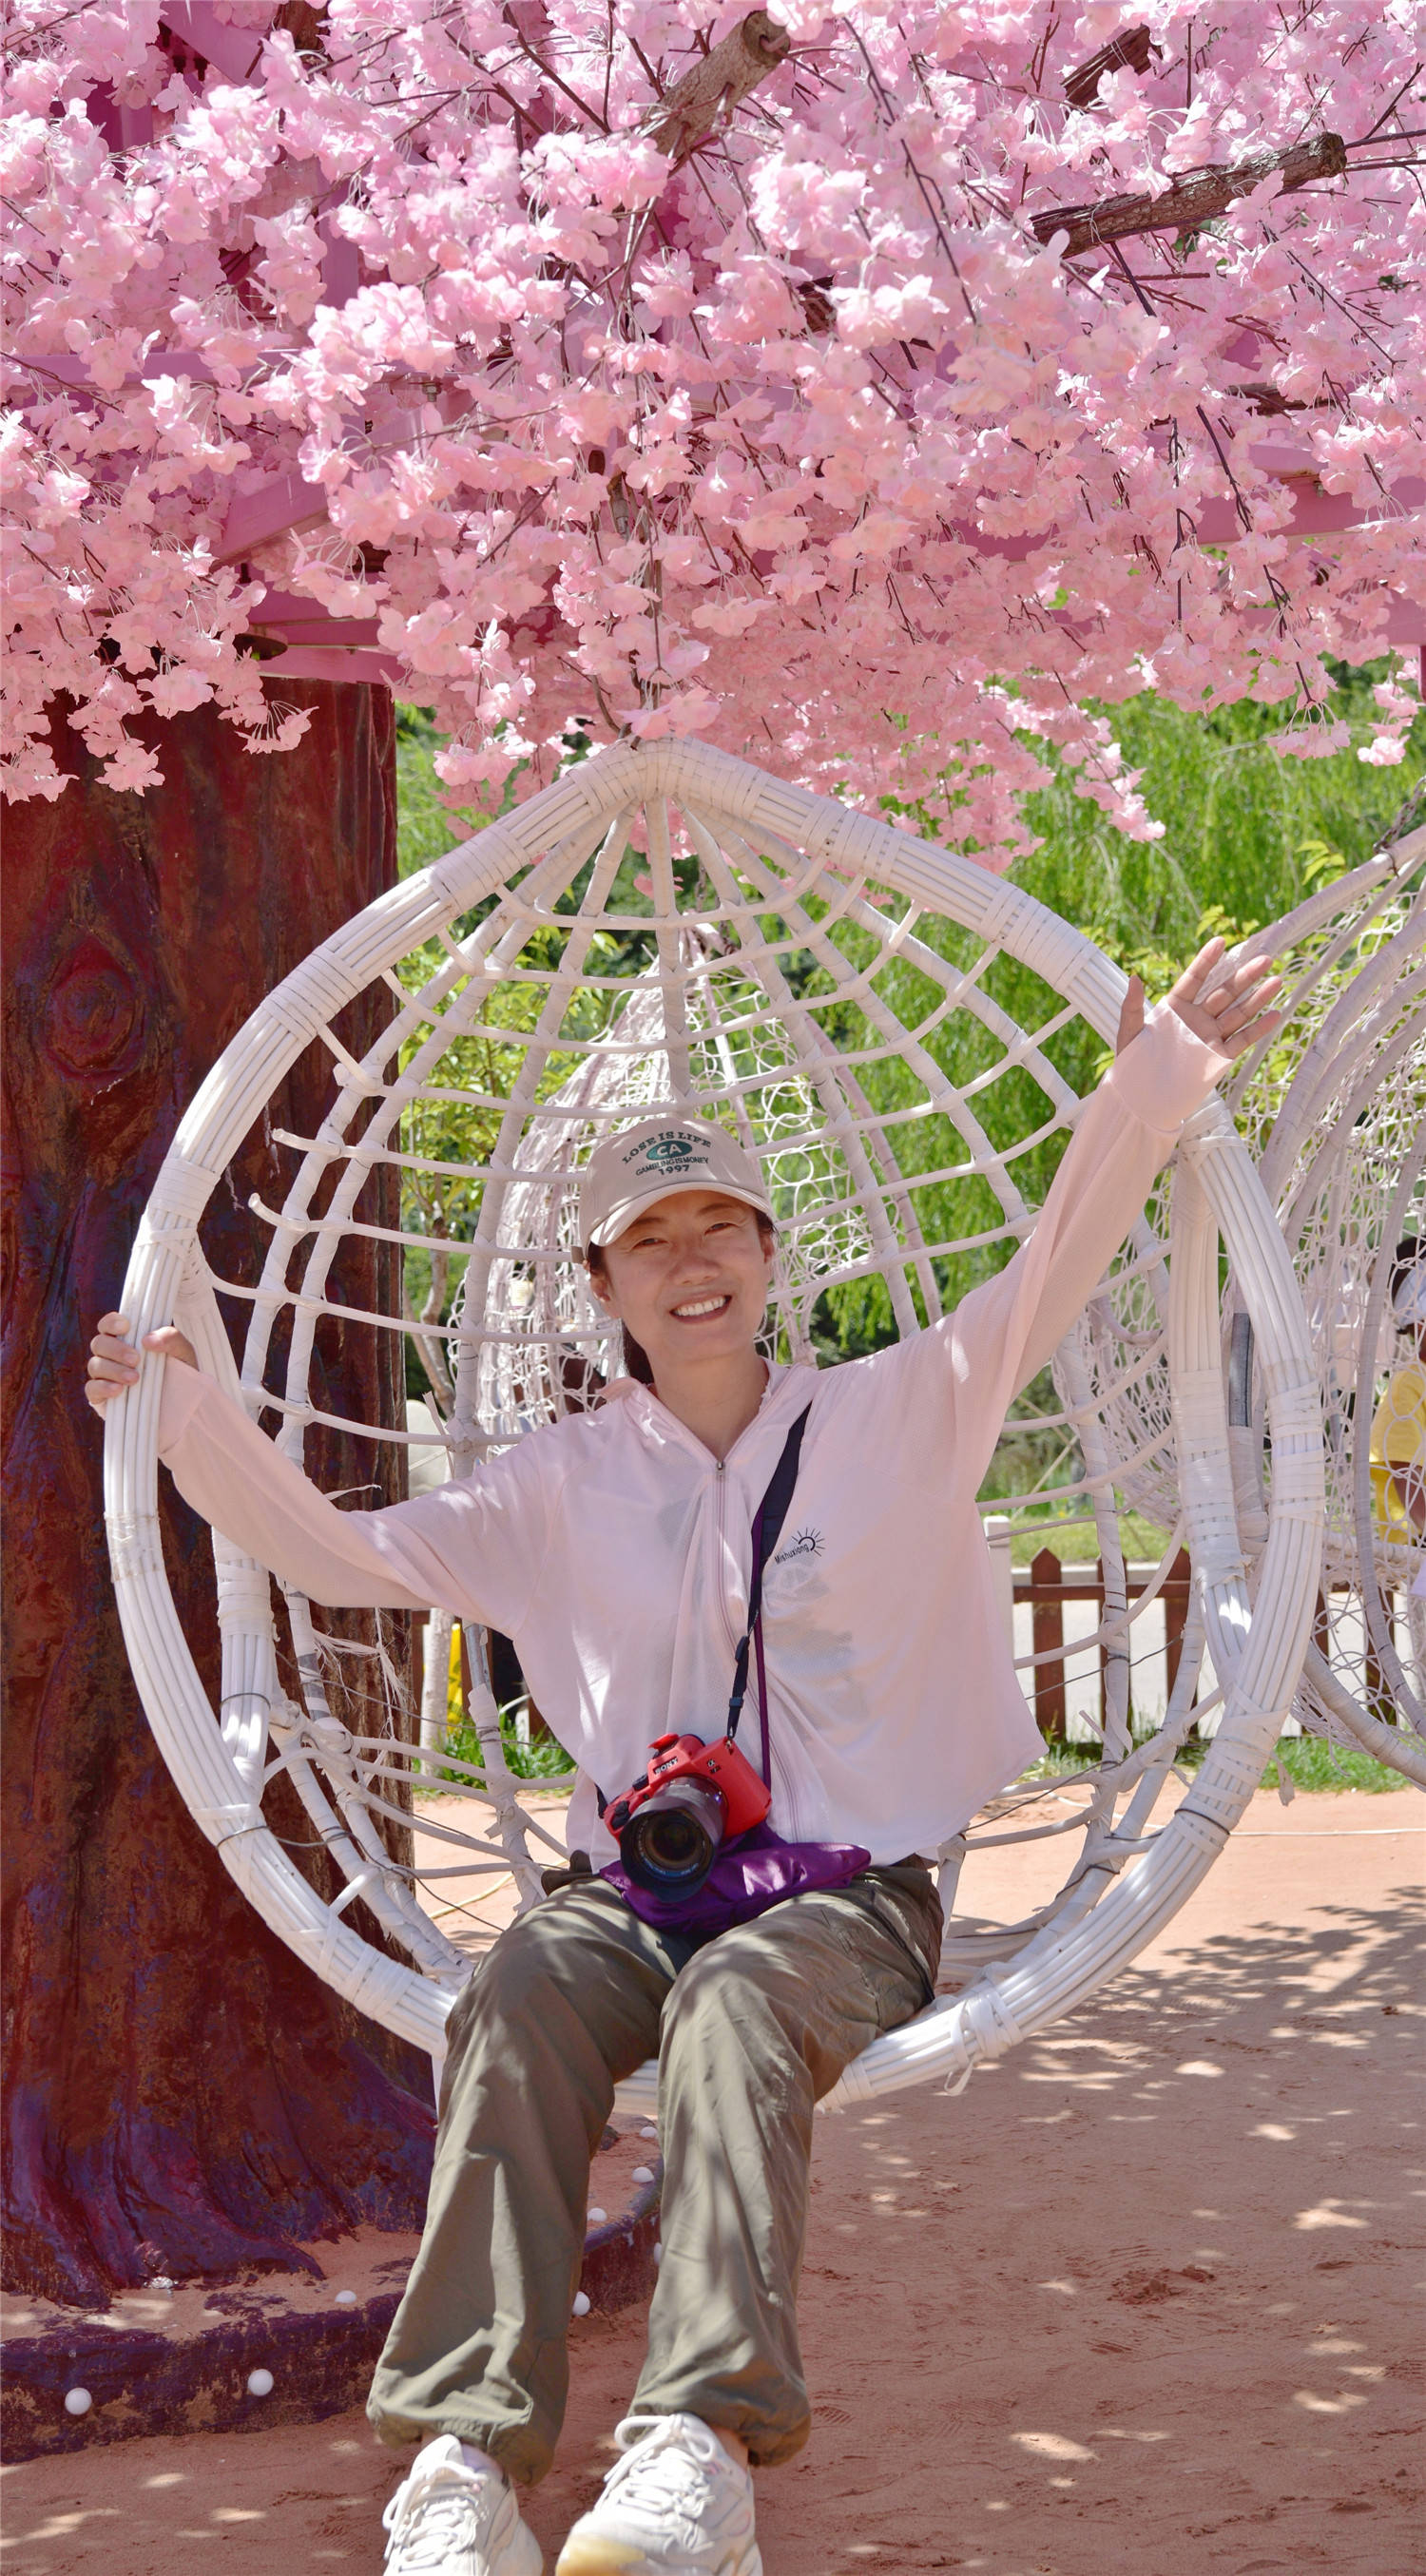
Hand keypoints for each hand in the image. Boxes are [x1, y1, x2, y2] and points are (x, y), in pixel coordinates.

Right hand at [85, 1313, 196, 1415]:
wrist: (181, 1406)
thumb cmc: (179, 1372)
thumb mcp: (183, 1352)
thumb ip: (170, 1338)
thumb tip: (147, 1339)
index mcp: (127, 1339)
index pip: (108, 1324)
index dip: (112, 1322)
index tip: (126, 1326)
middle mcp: (111, 1355)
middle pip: (99, 1343)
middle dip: (116, 1349)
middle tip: (136, 1359)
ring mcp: (105, 1375)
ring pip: (95, 1365)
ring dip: (113, 1370)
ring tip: (135, 1378)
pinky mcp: (101, 1396)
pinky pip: (92, 1388)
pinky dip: (103, 1387)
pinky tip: (119, 1390)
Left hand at [1116, 936, 1283, 1065]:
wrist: (1142, 1097)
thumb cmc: (1131, 1062)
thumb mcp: (1130, 1032)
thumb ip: (1132, 1006)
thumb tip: (1134, 977)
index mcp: (1176, 1007)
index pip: (1195, 978)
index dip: (1207, 960)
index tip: (1220, 941)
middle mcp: (1197, 1018)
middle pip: (1224, 992)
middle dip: (1245, 976)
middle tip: (1265, 959)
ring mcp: (1210, 1036)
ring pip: (1238, 1013)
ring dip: (1258, 998)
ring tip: (1277, 980)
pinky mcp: (1219, 1056)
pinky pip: (1242, 1040)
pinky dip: (1259, 1029)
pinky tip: (1275, 1014)